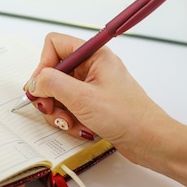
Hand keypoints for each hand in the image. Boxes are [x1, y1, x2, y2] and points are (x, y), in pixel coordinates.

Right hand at [26, 32, 175, 167]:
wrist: (151, 141)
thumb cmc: (128, 117)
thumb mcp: (82, 98)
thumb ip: (52, 84)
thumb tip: (34, 82)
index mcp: (94, 55)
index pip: (55, 45)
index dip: (43, 65)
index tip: (41, 86)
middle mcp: (93, 67)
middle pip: (54, 72)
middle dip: (50, 95)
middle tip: (52, 109)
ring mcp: (93, 86)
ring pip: (60, 93)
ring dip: (60, 111)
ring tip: (72, 123)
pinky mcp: (94, 104)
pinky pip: (70, 107)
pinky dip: (71, 120)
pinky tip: (82, 129)